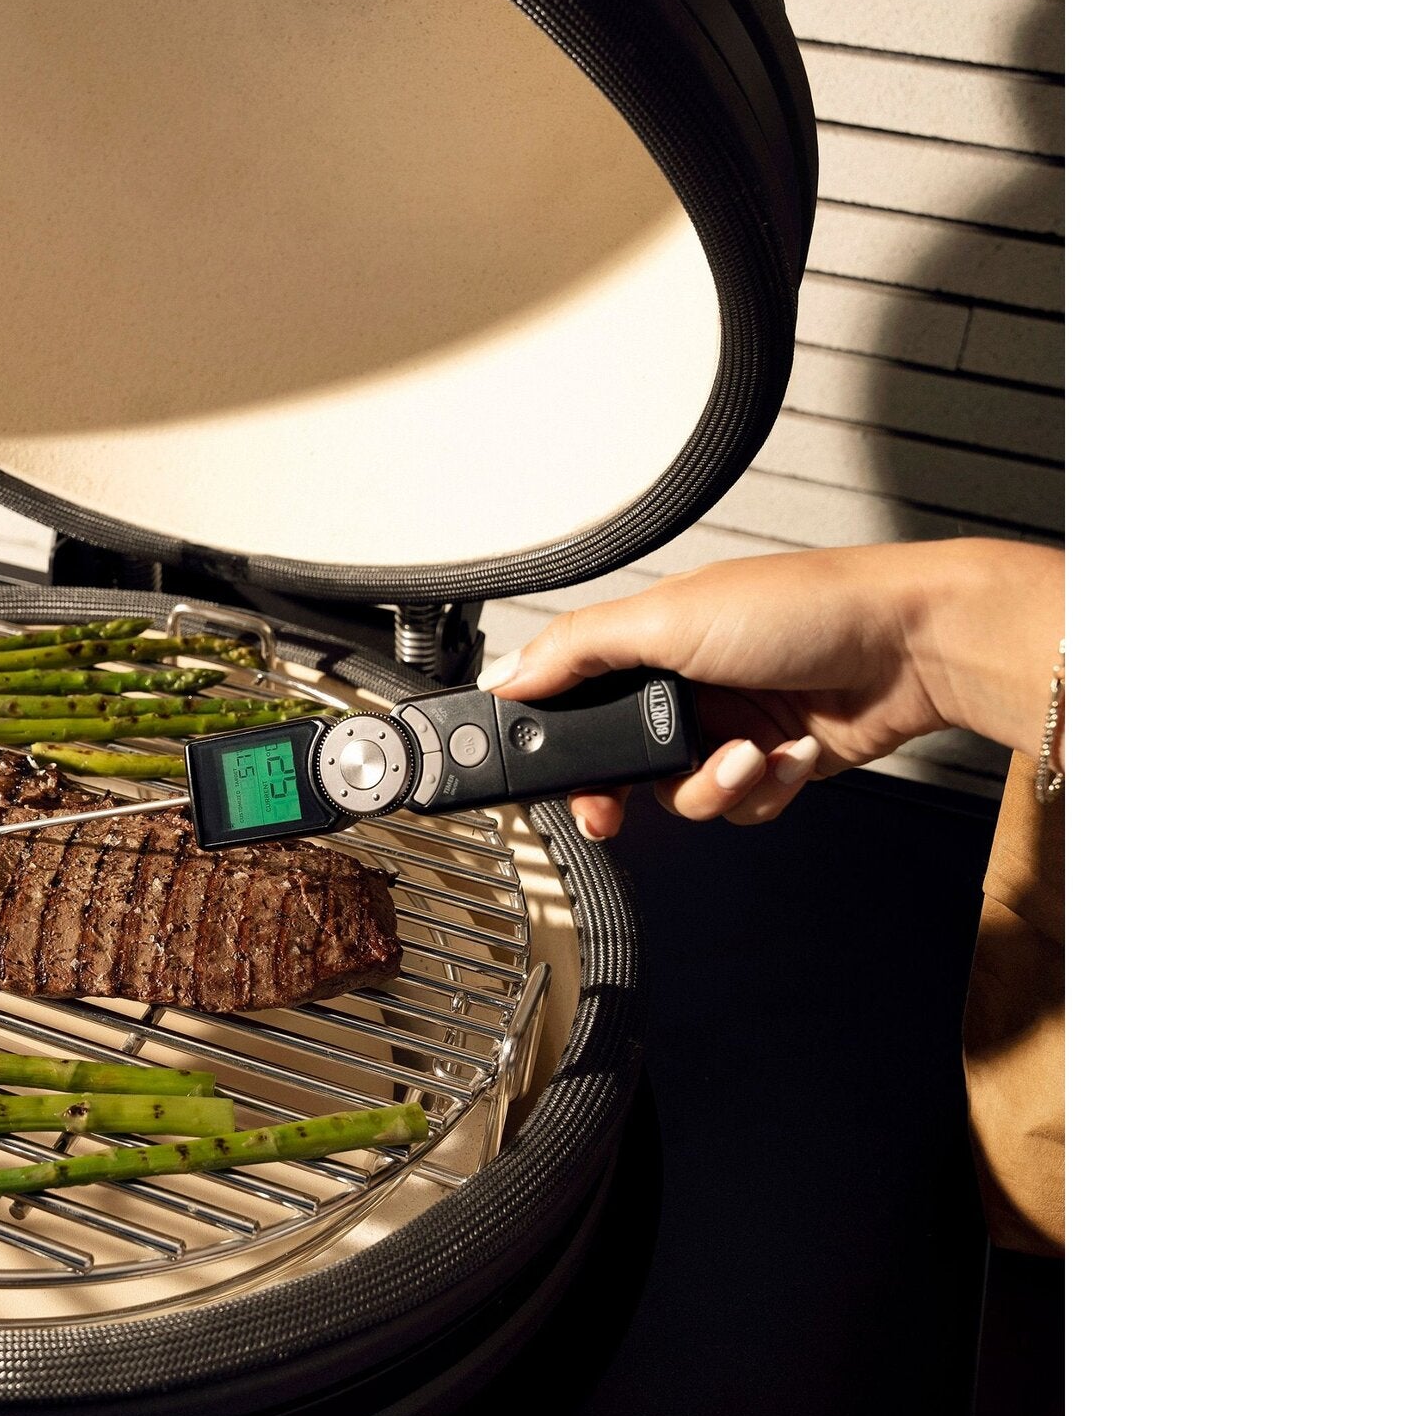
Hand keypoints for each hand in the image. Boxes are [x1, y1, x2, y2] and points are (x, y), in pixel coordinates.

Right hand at [481, 539, 1063, 840]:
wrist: (909, 647)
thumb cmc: (806, 606)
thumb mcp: (668, 617)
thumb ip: (578, 649)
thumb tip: (506, 675)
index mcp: (648, 640)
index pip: (575, 704)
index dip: (556, 751)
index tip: (546, 784)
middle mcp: (684, 685)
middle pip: (621, 766)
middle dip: (628, 791)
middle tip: (618, 809)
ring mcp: (729, 727)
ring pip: (683, 798)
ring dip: (716, 786)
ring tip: (751, 754)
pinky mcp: (774, 764)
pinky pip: (741, 807)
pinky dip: (766, 788)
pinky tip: (794, 753)